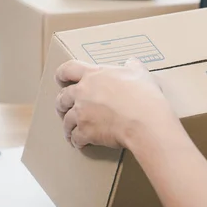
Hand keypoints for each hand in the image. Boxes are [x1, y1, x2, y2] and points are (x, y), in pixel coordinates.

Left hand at [54, 58, 175, 148]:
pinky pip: (75, 137)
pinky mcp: (85, 132)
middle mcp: (83, 92)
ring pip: (66, 120)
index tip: (60, 79)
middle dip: (62, 104)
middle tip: (64, 108)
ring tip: (71, 131)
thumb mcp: (140, 74)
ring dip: (68, 126)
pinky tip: (80, 144)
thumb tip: (132, 62)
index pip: (68, 69)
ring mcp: (82, 113)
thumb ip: (132, 66)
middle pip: (62, 97)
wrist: (145, 121)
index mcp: (94, 75)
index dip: (61, 75)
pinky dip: (76, 141)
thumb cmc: (144, 96)